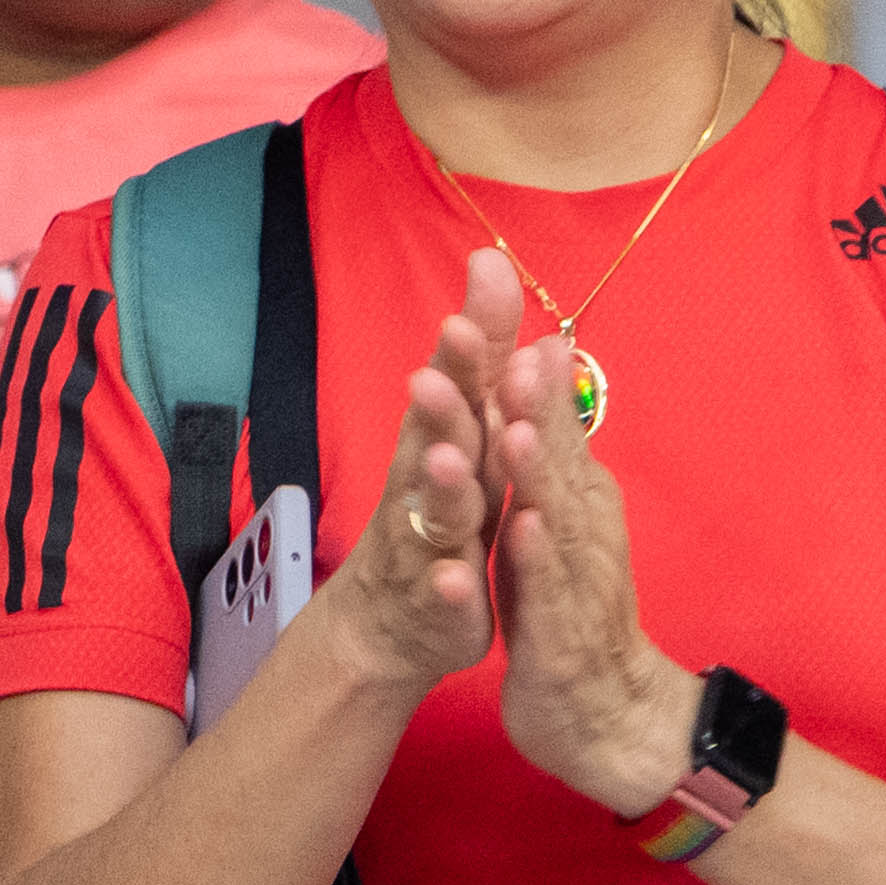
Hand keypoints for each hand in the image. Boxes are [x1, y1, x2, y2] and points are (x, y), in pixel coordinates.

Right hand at [308, 257, 507, 698]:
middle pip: (435, 439)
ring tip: (450, 462)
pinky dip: (447, 588)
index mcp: (445, 440)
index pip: (457, 385)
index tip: (476, 298)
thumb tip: (493, 263)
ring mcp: (429, 545)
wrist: (391, 621)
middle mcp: (427, 486)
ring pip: (436, 513)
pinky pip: (441, 596)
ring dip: (441, 487)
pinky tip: (457, 578)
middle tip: (439, 366)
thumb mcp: (464, 427)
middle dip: (440, 405)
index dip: (467, 347)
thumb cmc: (436, 511)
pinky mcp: (438, 605)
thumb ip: (482, 355)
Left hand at [447, 264, 695, 816]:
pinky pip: (548, 592)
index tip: (506, 307)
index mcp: (573, 499)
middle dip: (532, 400)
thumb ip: (550, 450)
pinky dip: (535, 559)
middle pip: (557, 455)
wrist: (608, 718)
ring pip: (554, 516)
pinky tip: (521, 528)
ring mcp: (576, 579)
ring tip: (514, 422)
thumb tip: (540, 367)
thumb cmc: (572, 612)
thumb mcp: (556, 524)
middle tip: (512, 343)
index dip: (527, 369)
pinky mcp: (563, 635)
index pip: (550, 422)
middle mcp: (581, 527)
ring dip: (535, 469)